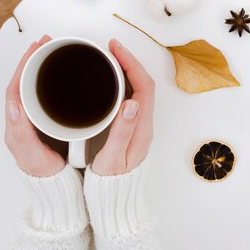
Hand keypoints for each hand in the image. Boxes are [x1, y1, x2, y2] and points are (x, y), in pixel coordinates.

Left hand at [4, 35, 65, 176]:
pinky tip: (62, 76)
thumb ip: (22, 133)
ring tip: (52, 52)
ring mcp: (34, 121)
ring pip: (33, 88)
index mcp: (16, 125)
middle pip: (23, 83)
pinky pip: (45, 96)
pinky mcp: (48, 124)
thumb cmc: (46, 175)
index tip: (35, 48)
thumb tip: (13, 105)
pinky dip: (51, 81)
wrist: (57, 190)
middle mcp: (23, 120)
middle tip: (46, 42)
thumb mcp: (33, 156)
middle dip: (32, 60)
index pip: (15, 88)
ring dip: (40, 68)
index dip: (23, 66)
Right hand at [91, 39, 154, 174]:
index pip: (143, 86)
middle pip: (142, 83)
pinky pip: (129, 98)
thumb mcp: (112, 160)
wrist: (115, 201)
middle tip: (109, 47)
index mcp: (141, 128)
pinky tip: (105, 81)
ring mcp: (137, 126)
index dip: (131, 63)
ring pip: (136, 89)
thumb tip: (131, 103)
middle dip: (128, 60)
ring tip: (107, 58)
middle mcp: (142, 124)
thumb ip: (122, 132)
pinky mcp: (129, 129)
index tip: (114, 48)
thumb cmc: (112, 184)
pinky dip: (119, 83)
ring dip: (125, 70)